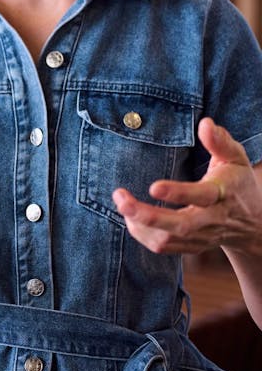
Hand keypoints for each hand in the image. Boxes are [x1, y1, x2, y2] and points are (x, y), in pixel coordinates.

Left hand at [112, 117, 261, 256]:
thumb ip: (220, 141)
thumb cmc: (238, 182)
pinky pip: (164, 247)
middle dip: (147, 216)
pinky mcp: (191, 247)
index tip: (153, 186)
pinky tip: (131, 217)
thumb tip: (205, 123)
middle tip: (121, 200)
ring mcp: (201, 236)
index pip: (201, 196)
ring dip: (139, 225)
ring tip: (122, 203)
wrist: (252, 225)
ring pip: (168, 240)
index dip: (178, 193)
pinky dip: (143, 235)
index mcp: (223, 193)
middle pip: (180, 226)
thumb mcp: (236, 157)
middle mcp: (212, 219)